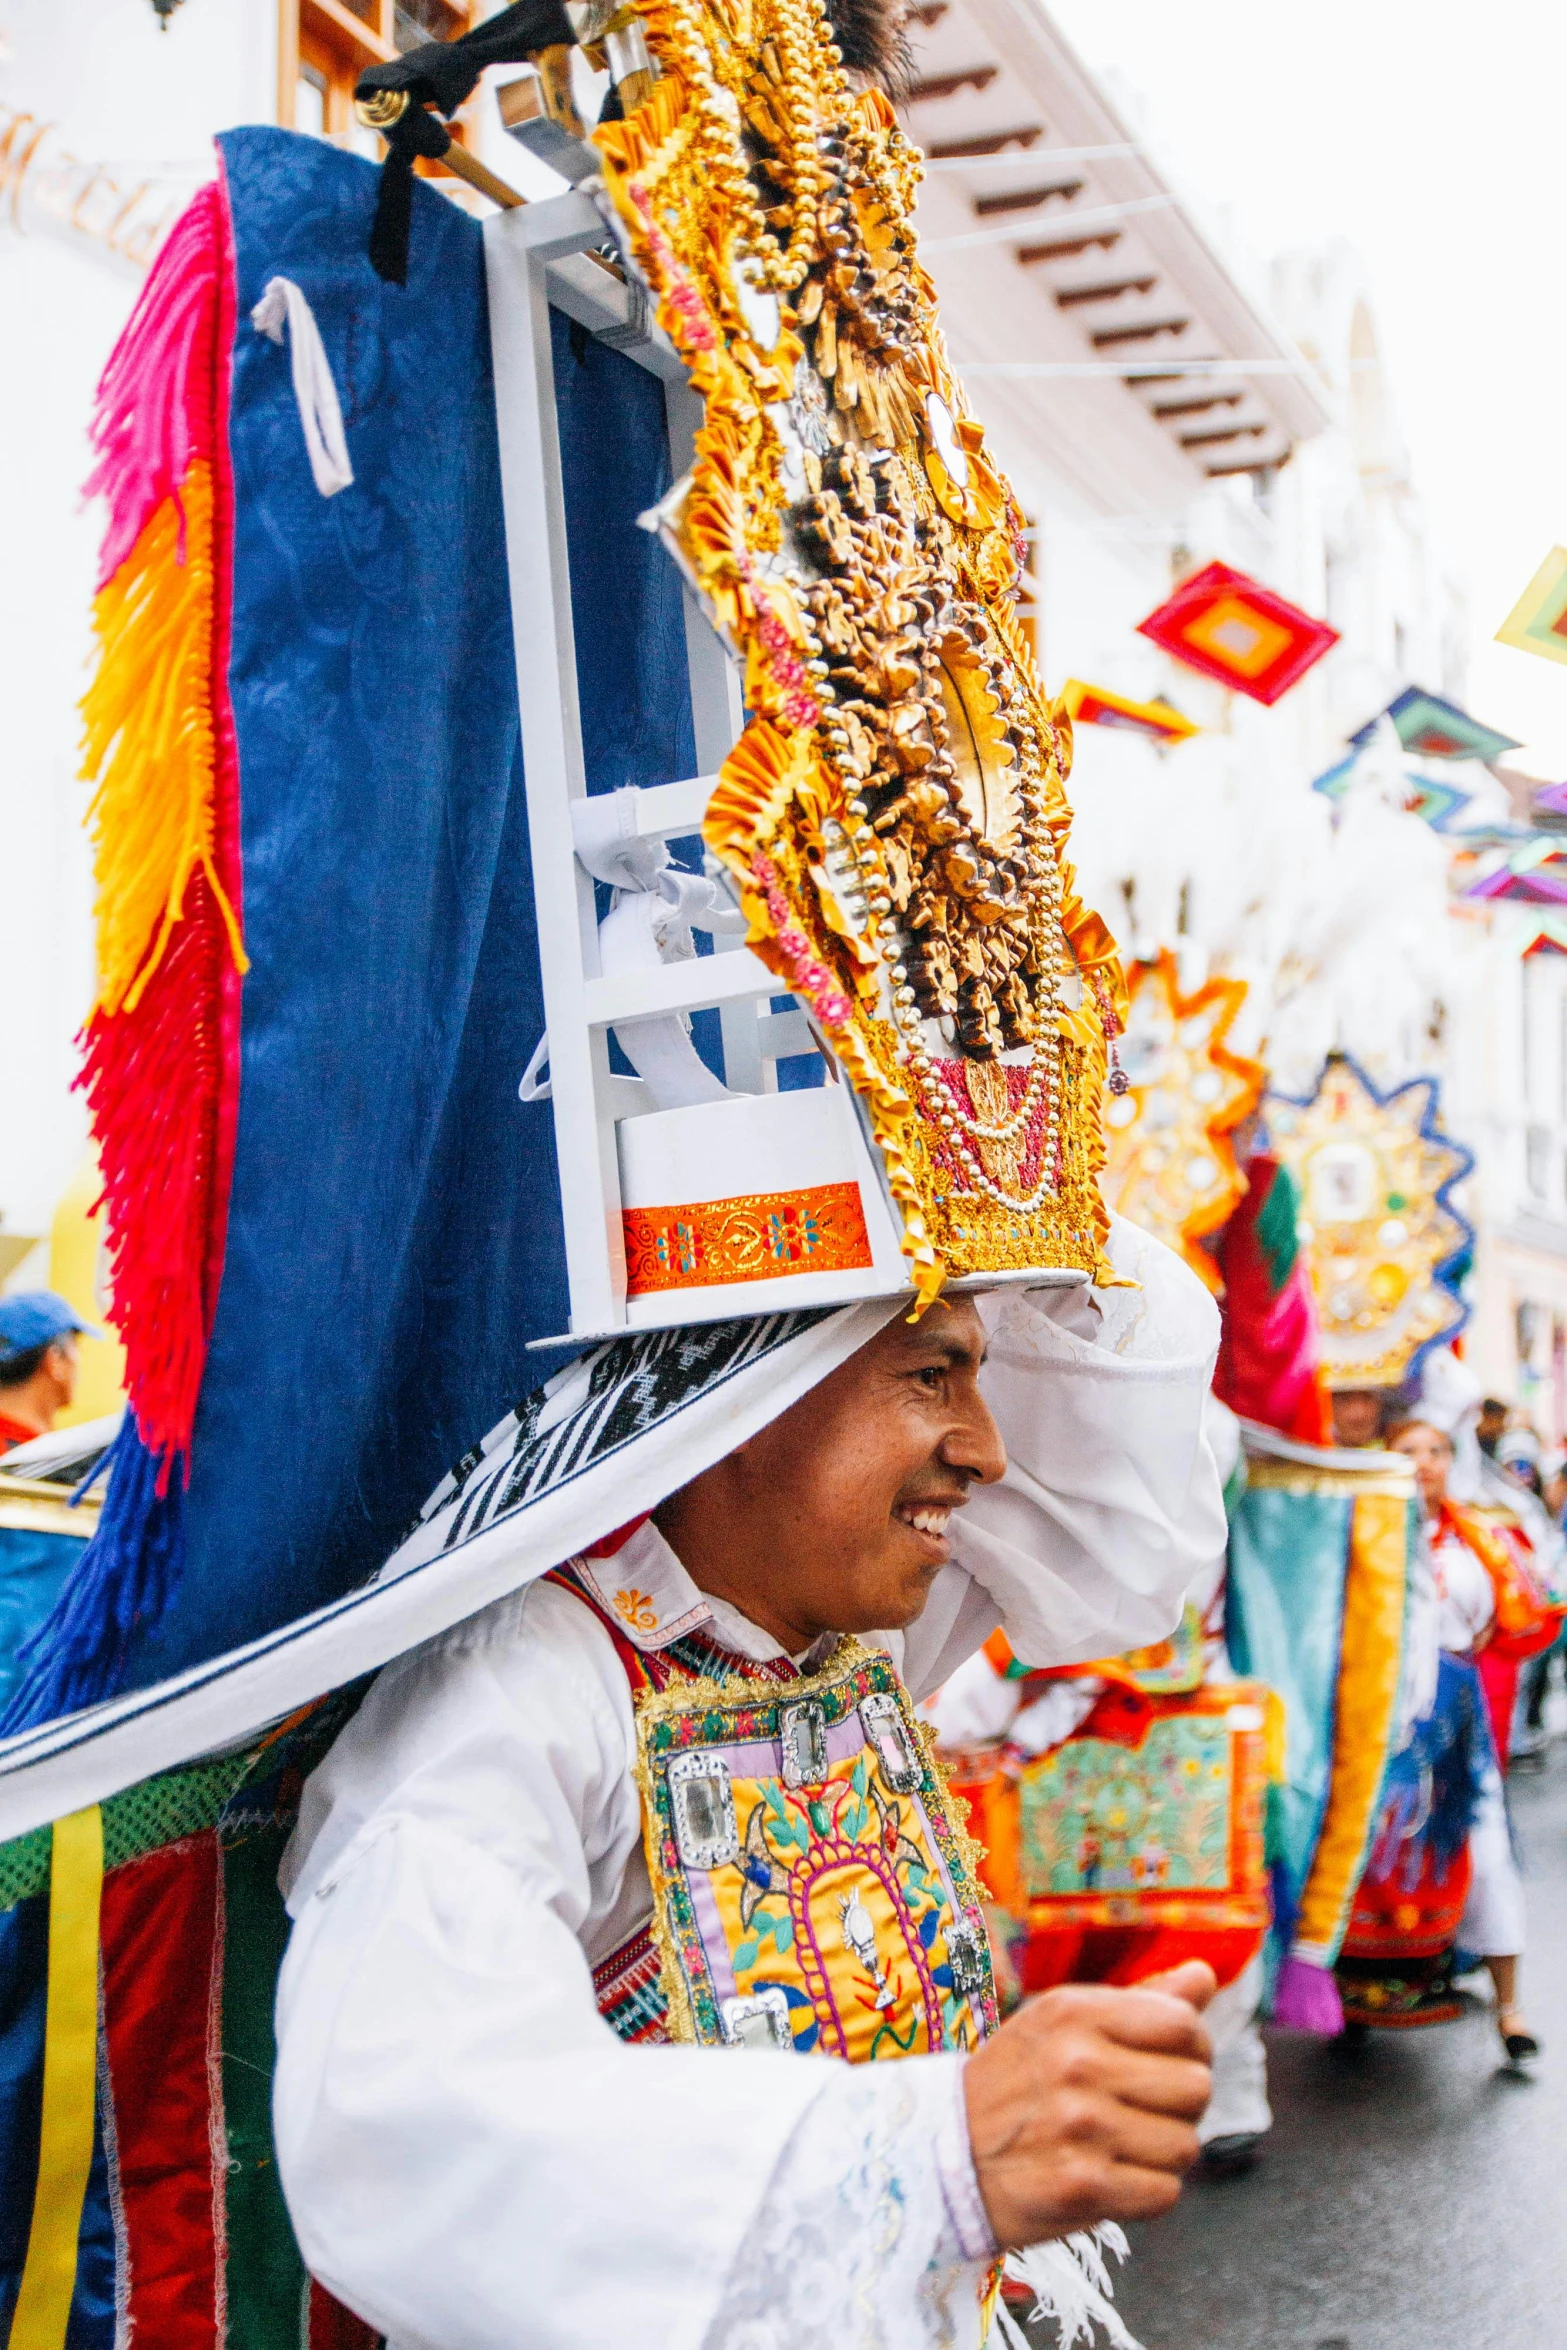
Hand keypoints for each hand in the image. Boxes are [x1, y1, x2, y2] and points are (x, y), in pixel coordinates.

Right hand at [962, 1961, 1215, 2246]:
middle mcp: (1079, 2064)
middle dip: (1181, 2104)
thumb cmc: (1017, 2080)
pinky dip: (1148, 2191)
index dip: (1193, 2048)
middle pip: (1196, 2088)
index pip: (1185, 2026)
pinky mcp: (1084, 2187)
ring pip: (1186, 2145)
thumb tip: (1204, 1974)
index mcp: (1075, 2012)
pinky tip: (1113, 2176)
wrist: (944, 2154)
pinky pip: (1166, 2193)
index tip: (1170, 2062)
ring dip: (1164, 2152)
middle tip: (1143, 2109)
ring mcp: (1082, 2128)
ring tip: (1124, 2144)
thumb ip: (1140, 2000)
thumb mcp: (1063, 2020)